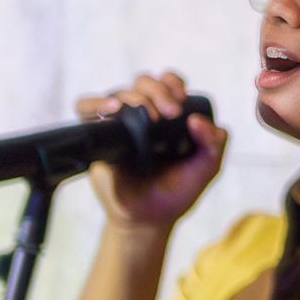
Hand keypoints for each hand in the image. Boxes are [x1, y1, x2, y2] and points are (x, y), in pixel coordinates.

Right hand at [73, 71, 225, 231]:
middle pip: (143, 82)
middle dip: (158, 90)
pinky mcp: (98, 135)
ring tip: (147, 114)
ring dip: (134, 96)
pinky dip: (96, 102)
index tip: (181, 100)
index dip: (173, 83)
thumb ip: (214, 142)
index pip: (167, 83)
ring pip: (118, 92)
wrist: (149, 217)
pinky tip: (112, 109)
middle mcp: (142, 115)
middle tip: (171, 112)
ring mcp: (118, 124)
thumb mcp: (207, 167)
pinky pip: (85, 108)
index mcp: (169, 115)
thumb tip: (198, 120)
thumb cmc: (177, 190)